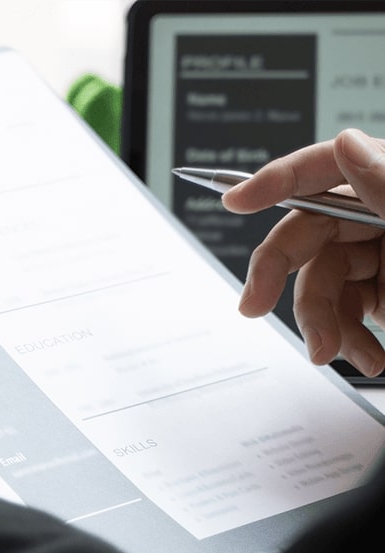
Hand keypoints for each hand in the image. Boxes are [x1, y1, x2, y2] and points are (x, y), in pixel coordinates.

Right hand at [222, 128, 384, 375]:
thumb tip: (347, 144)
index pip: (325, 170)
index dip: (276, 181)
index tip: (234, 199)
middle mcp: (382, 217)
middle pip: (308, 234)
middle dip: (279, 277)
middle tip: (252, 307)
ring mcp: (384, 256)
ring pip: (321, 282)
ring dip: (323, 324)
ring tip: (341, 355)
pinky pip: (345, 310)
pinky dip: (348, 337)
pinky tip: (368, 356)